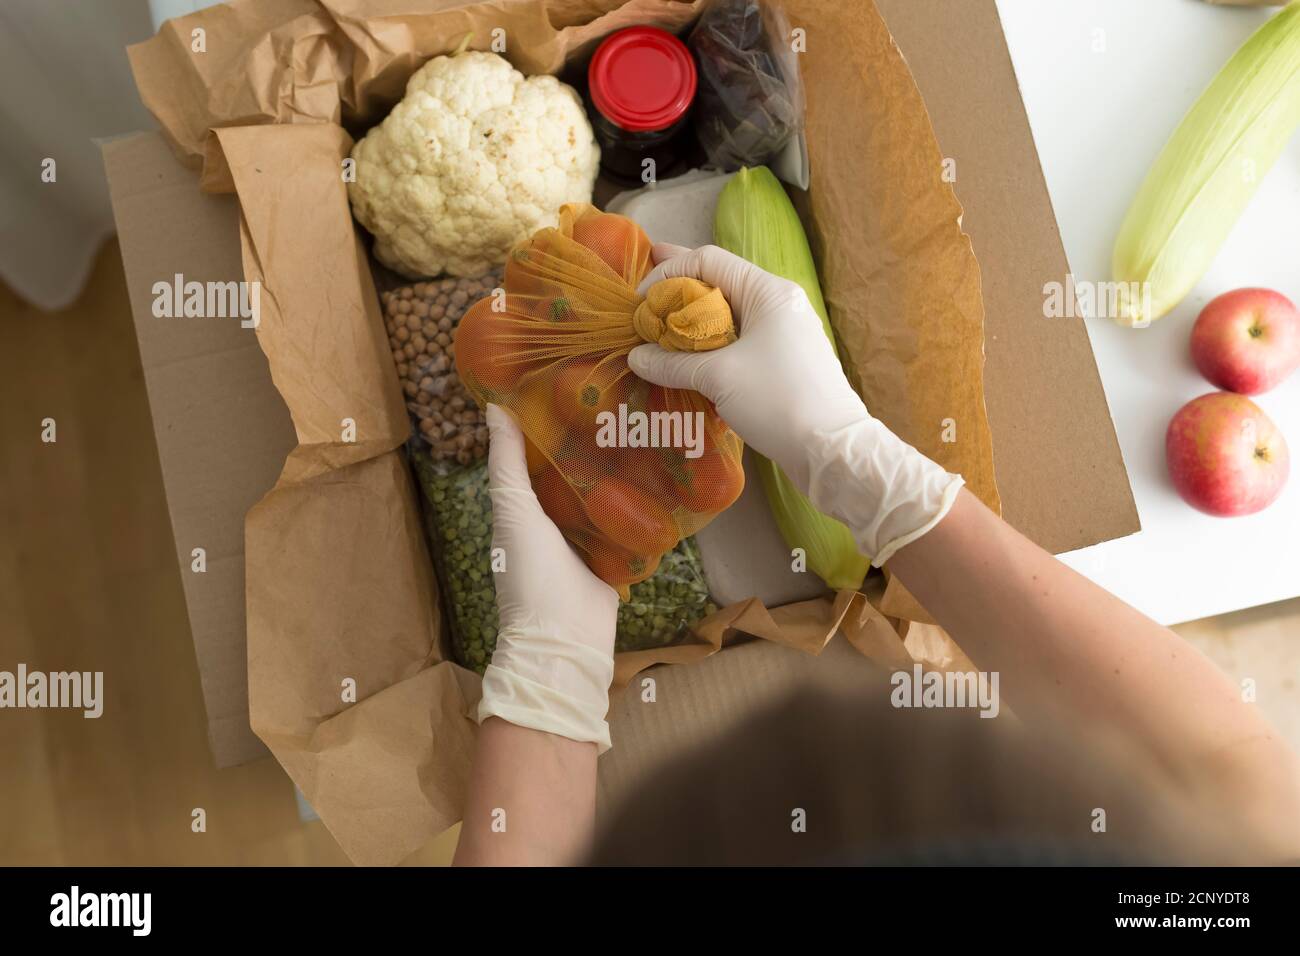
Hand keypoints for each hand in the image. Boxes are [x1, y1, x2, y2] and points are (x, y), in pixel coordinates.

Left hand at [476, 404, 618, 750]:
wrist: (566, 640)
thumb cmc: (530, 576)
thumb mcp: (514, 512)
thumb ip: (508, 464)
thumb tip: (495, 407)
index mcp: (525, 507)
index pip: (537, 456)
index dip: (550, 423)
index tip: (572, 383)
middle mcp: (554, 520)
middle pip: (573, 472)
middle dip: (591, 443)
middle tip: (621, 400)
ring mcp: (586, 539)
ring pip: (603, 495)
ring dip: (619, 471)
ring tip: (645, 428)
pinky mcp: (615, 555)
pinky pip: (626, 522)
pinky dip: (639, 504)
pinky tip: (660, 475)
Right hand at [629, 244, 962, 564]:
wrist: (832, 451)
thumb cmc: (778, 400)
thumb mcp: (719, 377)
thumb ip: (673, 363)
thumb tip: (636, 357)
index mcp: (768, 292)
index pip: (709, 261)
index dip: (669, 273)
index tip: (639, 300)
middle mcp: (778, 304)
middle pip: (718, 285)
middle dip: (677, 292)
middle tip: (640, 297)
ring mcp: (783, 334)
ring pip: (727, 317)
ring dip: (690, 323)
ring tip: (656, 331)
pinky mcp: (783, 363)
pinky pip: (737, 343)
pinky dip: (708, 347)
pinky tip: (685, 359)